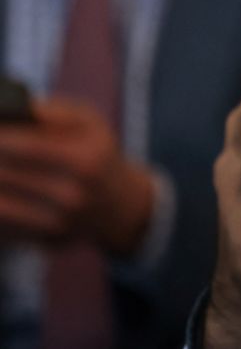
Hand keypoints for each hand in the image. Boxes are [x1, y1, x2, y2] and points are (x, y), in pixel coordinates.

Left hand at [0, 99, 153, 254]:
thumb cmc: (98, 152)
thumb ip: (55, 111)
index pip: (27, 148)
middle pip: (6, 176)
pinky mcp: (45, 240)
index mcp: (84, 161)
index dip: (0, 139)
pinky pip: (5, 222)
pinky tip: (2, 187)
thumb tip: (17, 109)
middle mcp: (71, 195)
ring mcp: (58, 222)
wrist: (119, 203)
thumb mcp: (90, 122)